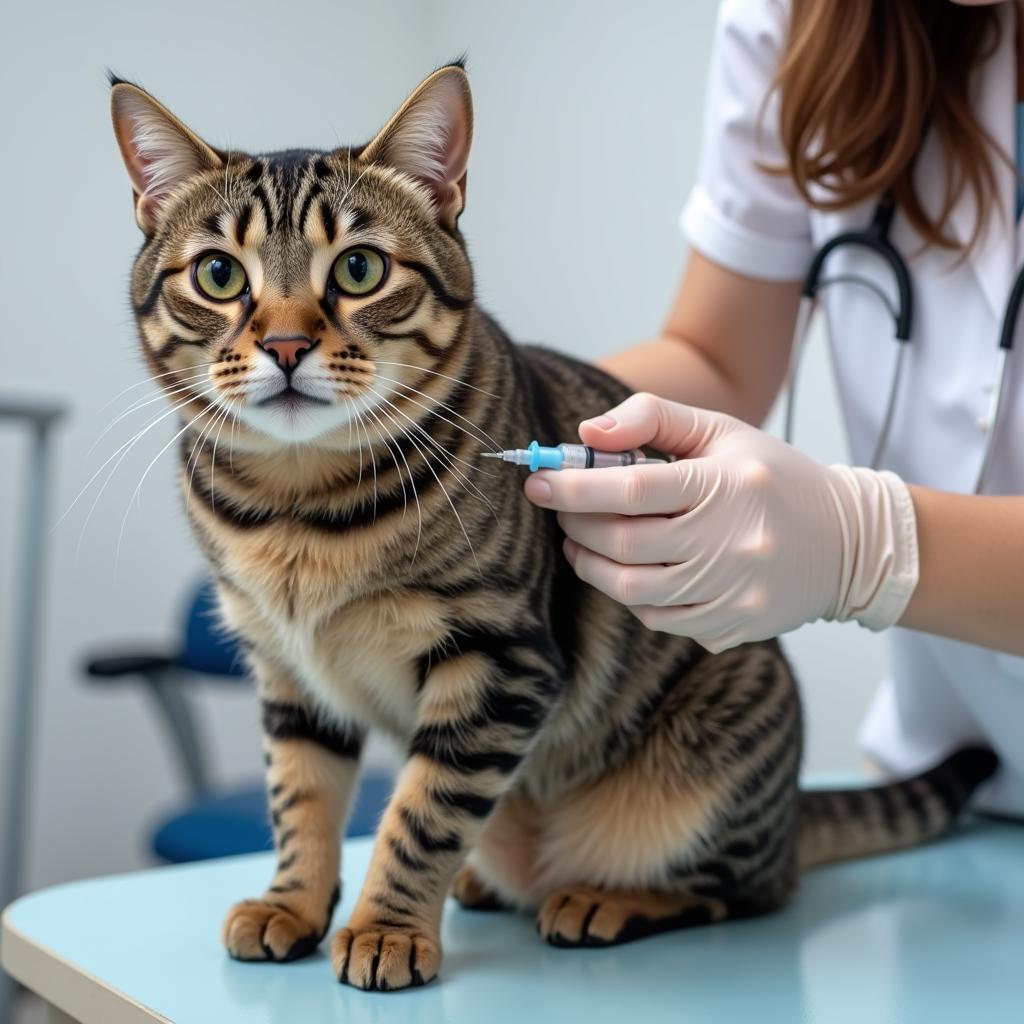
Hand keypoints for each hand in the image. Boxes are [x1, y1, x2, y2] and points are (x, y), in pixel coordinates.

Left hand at [523, 393, 917, 652]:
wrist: (848, 543)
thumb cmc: (774, 477)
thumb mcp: (722, 431)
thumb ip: (654, 418)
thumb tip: (589, 433)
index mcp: (727, 484)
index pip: (631, 486)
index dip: (573, 487)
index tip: (538, 481)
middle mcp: (731, 541)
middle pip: (623, 542)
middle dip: (574, 525)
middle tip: (559, 510)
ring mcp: (733, 591)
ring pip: (631, 589)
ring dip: (589, 564)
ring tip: (578, 543)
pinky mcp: (733, 625)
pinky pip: (657, 618)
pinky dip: (629, 595)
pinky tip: (628, 570)